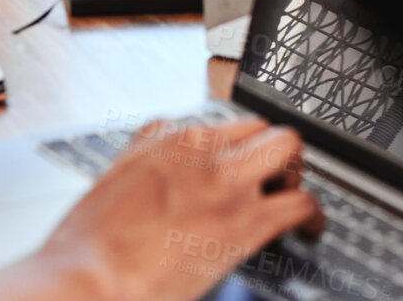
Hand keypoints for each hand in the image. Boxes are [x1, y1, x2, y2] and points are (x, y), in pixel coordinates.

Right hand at [22, 119, 322, 300]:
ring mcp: (227, 185)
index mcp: (167, 141)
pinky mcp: (246, 223)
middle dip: (269, 153)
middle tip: (270, 181)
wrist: (89, 279)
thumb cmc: (89, 245)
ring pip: (287, 150)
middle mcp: (202, 153)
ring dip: (293, 173)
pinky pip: (301, 204)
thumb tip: (156, 145)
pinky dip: (313, 215)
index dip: (235, 150)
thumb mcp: (112, 178)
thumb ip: (142, 154)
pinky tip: (310, 229)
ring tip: (290, 197)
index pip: (222, 125)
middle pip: (260, 128)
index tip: (238, 166)